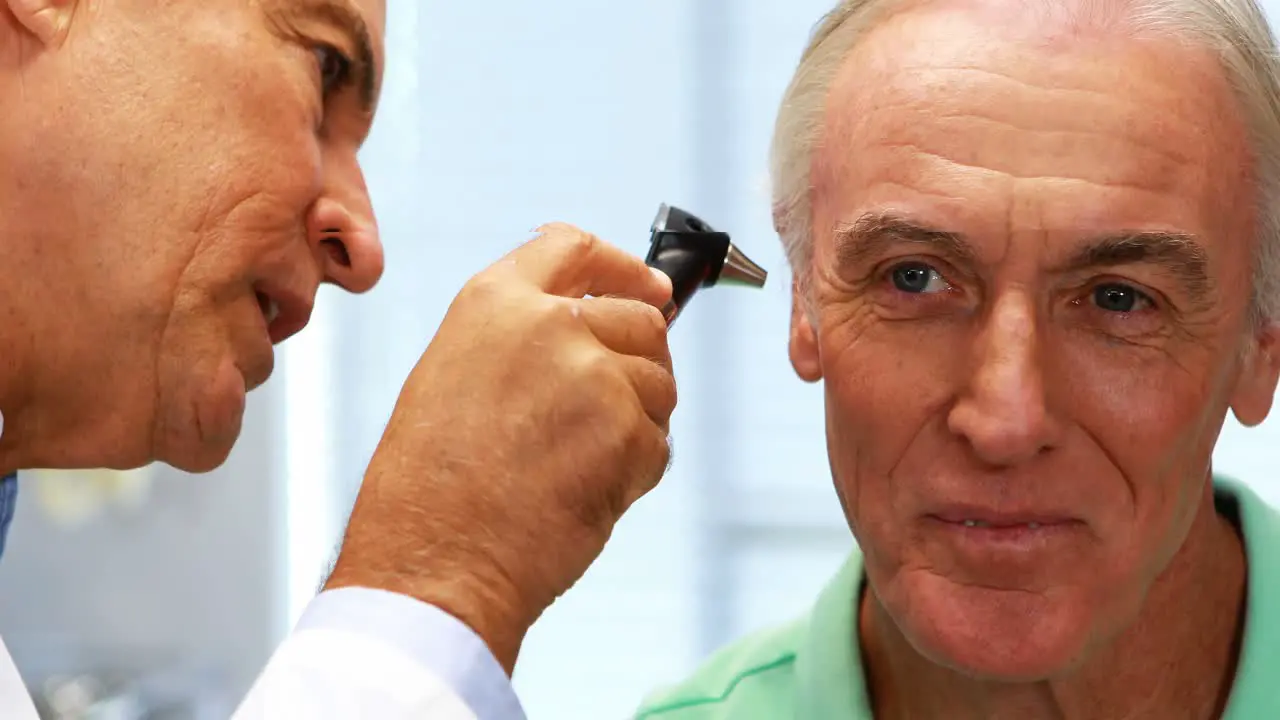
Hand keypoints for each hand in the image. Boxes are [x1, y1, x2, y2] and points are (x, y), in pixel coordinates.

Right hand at [325, 223, 676, 671]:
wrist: (437, 560)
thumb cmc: (430, 488)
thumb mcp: (452, 377)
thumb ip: (518, 339)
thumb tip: (588, 330)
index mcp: (494, 302)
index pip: (575, 248)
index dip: (622, 266)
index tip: (650, 285)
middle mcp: (550, 324)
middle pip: (640, 318)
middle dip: (640, 360)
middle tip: (616, 407)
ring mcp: (595, 374)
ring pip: (659, 382)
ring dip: (637, 421)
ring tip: (578, 463)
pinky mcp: (628, 431)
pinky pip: (658, 442)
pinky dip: (636, 471)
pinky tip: (585, 493)